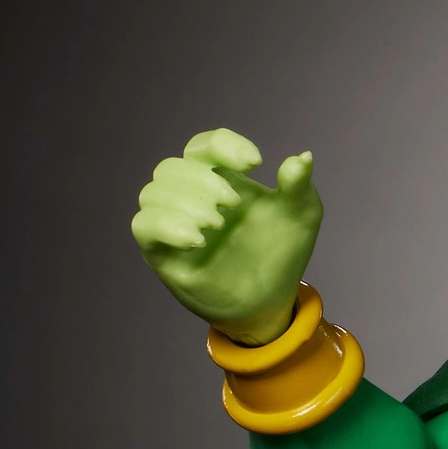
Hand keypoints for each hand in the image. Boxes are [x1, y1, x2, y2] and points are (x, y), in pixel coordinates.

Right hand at [130, 128, 322, 343]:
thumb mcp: (300, 217)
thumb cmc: (281, 254)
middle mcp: (190, 198)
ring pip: (153, 193)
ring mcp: (172, 225)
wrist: (272, 302)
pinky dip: (166, 226)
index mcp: (218, 179)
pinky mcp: (162, 254)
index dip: (224, 146)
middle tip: (234, 205)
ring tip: (217, 224)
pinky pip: (144, 227)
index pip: (204, 146)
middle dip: (205, 182)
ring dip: (185, 202)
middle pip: (174, 168)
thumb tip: (303, 157)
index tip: (256, 163)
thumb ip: (299, 186)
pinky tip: (197, 239)